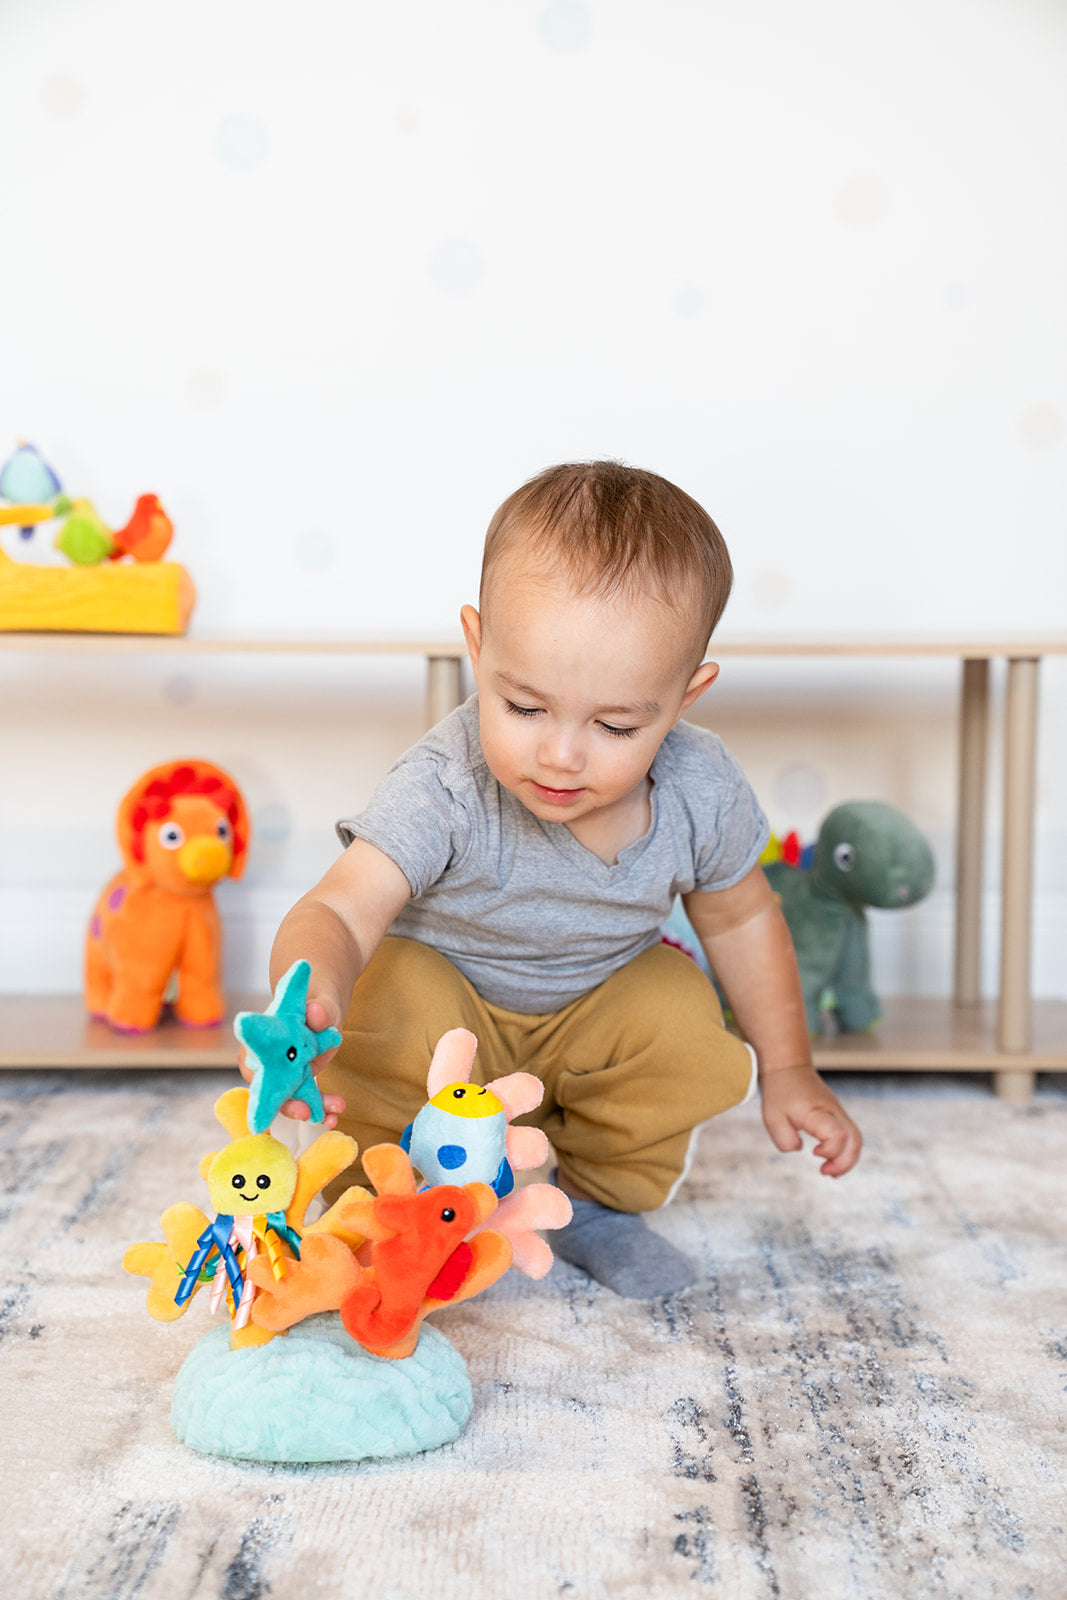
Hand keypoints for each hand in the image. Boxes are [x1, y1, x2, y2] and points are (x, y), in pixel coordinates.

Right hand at [236, 996, 346, 1129]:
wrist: (325, 1006)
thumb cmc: (316, 1000)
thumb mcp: (322, 1002)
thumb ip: (320, 1008)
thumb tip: (315, 1013)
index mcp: (261, 1038)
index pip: (254, 1066)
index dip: (262, 1084)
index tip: (274, 1095)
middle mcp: (268, 1060)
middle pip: (271, 1088)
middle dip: (288, 1105)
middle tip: (307, 1114)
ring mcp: (285, 1073)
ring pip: (292, 1097)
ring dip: (310, 1111)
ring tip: (331, 1117)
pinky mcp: (301, 1080)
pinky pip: (308, 1099)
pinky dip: (321, 1109)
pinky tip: (335, 1116)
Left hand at [759, 1063, 861, 1176]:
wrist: (788, 1067)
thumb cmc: (779, 1092)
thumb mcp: (772, 1118)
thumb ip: (785, 1140)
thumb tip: (801, 1149)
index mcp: (818, 1111)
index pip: (838, 1135)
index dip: (831, 1151)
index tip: (813, 1152)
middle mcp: (833, 1111)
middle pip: (855, 1140)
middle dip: (845, 1163)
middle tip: (826, 1173)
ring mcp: (838, 1112)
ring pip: (856, 1139)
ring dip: (846, 1159)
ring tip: (829, 1171)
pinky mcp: (837, 1114)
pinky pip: (849, 1135)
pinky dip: (844, 1150)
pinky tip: (829, 1159)